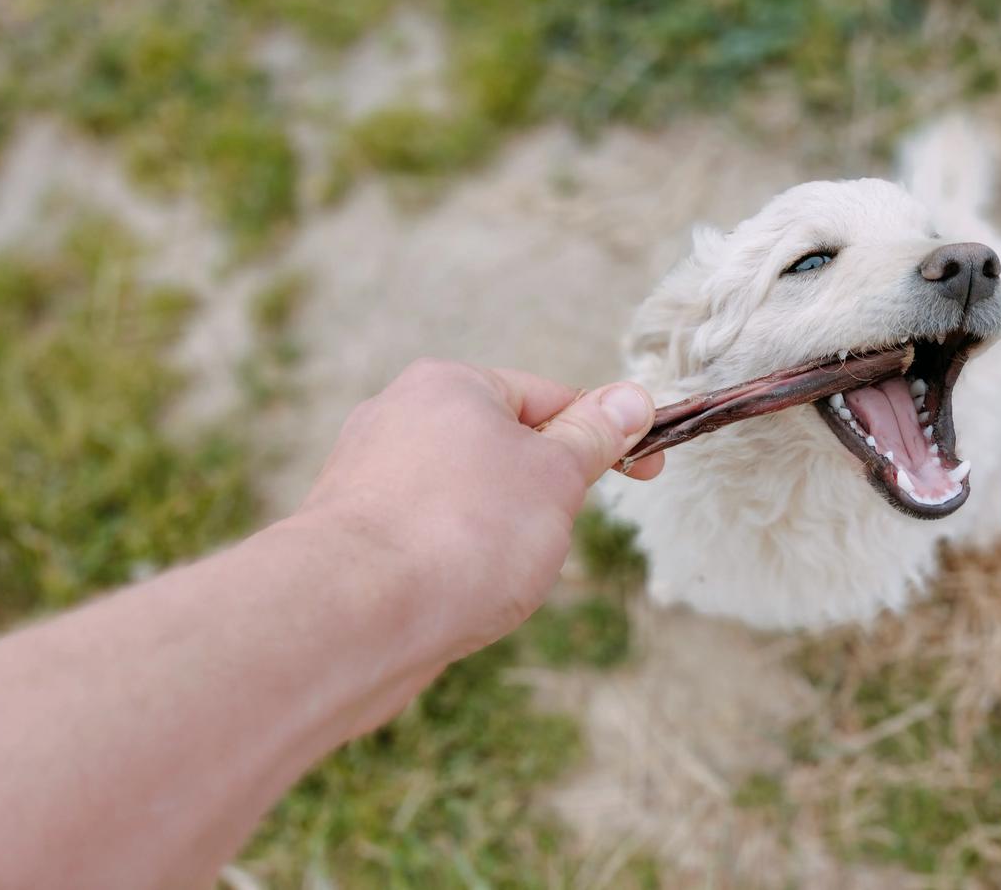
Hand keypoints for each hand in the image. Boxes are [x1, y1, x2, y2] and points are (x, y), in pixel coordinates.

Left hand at [296, 359, 663, 660]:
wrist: (355, 616)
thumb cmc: (464, 533)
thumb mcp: (555, 476)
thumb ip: (594, 436)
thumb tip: (631, 397)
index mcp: (449, 385)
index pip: (549, 397)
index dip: (605, 433)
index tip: (648, 469)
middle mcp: (398, 417)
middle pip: (505, 449)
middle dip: (544, 494)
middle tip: (553, 534)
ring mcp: (369, 477)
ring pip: (468, 499)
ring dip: (501, 534)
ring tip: (496, 573)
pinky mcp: (353, 534)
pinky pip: (429, 538)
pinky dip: (456, 561)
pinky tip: (457, 595)